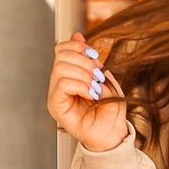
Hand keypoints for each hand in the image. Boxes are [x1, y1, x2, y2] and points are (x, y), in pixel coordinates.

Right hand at [48, 32, 129, 151]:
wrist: (113, 133)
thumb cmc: (110, 108)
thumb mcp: (103, 76)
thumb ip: (89, 57)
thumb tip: (77, 34)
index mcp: (68, 73)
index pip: (62, 48)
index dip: (78, 47)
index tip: (96, 56)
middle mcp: (58, 83)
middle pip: (61, 56)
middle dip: (84, 62)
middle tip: (98, 76)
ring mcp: (55, 94)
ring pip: (61, 68)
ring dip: (84, 74)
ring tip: (95, 87)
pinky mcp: (55, 106)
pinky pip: (62, 84)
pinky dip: (81, 85)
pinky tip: (91, 95)